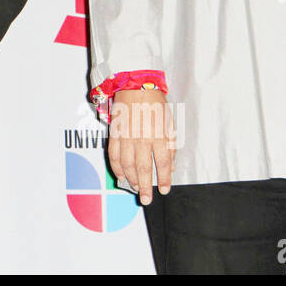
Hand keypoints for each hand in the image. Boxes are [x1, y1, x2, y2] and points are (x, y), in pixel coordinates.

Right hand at [107, 89, 174, 204]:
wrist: (136, 86)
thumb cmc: (155, 104)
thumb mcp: (170, 124)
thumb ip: (171, 146)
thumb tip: (171, 166)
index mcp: (159, 135)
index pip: (163, 163)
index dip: (164, 179)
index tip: (164, 190)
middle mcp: (143, 138)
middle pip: (143, 168)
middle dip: (145, 187)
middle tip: (146, 200)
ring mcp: (127, 137)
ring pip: (127, 165)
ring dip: (131, 180)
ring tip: (135, 189)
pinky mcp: (115, 134)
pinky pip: (114, 155)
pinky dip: (117, 168)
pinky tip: (121, 176)